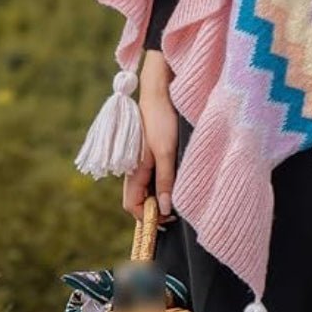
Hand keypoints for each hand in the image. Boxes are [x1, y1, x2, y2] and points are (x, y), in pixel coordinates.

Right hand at [122, 50, 178, 223]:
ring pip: (147, 189)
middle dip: (155, 209)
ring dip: (160, 196)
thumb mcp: (166, 153)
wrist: (160, 94)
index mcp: (132, 172)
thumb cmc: (160, 121)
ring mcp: (140, 162)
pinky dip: (163, 184)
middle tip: (178, 210)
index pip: (132, 206)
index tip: (169, 217)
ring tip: (179, 196)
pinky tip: (177, 180)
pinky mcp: (149, 154)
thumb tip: (165, 209)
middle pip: (139, 200)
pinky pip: (152, 177)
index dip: (148, 217)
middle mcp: (133, 170)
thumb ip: (165, 181)